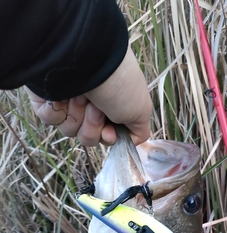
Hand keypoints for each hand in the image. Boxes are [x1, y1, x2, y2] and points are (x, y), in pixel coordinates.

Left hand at [27, 49, 151, 145]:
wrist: (89, 59)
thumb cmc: (119, 84)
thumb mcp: (141, 110)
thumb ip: (139, 131)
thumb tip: (130, 141)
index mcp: (110, 106)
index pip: (105, 136)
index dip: (107, 138)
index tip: (108, 131)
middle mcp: (89, 104)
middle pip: (88, 137)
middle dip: (93, 126)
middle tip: (96, 107)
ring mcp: (67, 101)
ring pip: (69, 130)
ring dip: (77, 116)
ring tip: (81, 96)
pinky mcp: (46, 97)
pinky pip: (49, 119)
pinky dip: (57, 110)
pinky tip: (63, 96)